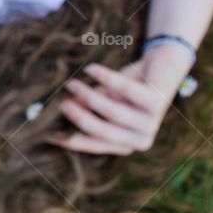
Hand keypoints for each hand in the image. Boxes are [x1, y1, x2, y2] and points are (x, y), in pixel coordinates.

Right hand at [48, 45, 192, 154]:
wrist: (163, 67)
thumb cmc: (129, 88)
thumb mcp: (105, 99)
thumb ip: (88, 106)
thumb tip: (63, 108)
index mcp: (126, 144)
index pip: (94, 145)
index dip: (72, 139)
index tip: (49, 133)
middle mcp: (141, 139)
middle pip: (104, 131)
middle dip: (79, 117)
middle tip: (61, 103)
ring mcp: (152, 122)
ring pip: (113, 112)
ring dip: (88, 96)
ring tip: (71, 83)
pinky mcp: (158, 101)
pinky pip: (126, 90)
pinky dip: (106, 78)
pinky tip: (91, 69)